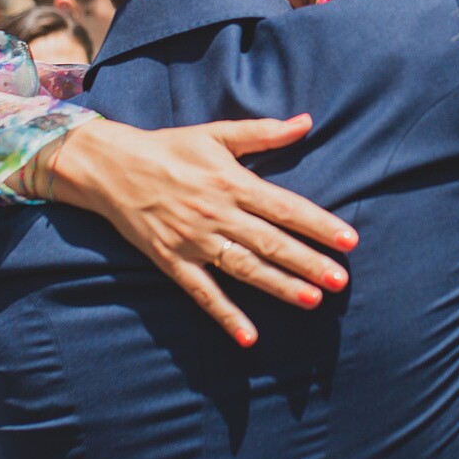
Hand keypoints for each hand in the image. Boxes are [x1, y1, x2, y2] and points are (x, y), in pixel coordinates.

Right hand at [26, 115, 357, 345]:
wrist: (110, 167)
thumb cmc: (169, 148)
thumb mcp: (216, 134)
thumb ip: (263, 133)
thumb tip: (306, 122)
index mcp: (232, 182)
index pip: (285, 207)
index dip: (318, 224)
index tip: (348, 240)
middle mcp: (217, 214)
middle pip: (270, 241)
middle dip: (308, 261)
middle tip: (341, 280)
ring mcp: (194, 241)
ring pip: (244, 268)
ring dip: (278, 285)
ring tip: (312, 300)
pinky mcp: (172, 261)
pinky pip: (202, 292)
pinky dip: (225, 315)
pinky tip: (248, 337)